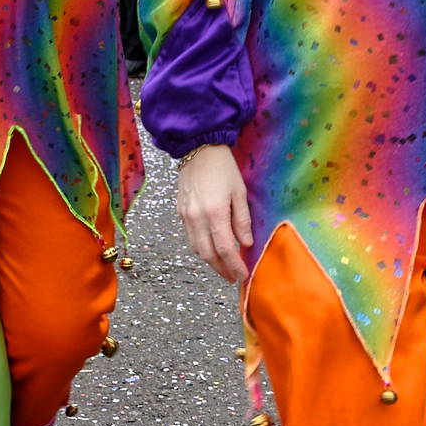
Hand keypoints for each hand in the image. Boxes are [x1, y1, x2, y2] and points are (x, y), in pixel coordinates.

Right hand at [176, 145, 252, 283]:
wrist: (198, 149)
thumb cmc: (223, 168)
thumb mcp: (239, 192)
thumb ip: (242, 220)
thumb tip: (245, 244)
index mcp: (215, 212)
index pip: (225, 249)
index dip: (234, 265)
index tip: (243, 275)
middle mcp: (197, 217)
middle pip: (208, 254)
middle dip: (221, 269)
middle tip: (233, 277)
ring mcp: (186, 215)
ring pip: (196, 248)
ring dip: (210, 261)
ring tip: (223, 267)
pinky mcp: (180, 211)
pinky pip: (189, 236)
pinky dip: (200, 247)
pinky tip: (210, 248)